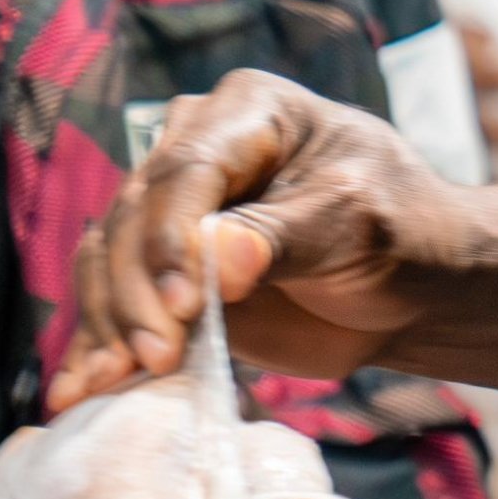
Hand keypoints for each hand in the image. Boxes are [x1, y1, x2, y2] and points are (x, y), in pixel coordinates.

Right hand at [51, 68, 463, 410]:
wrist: (413, 289)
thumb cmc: (402, 234)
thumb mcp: (359, 223)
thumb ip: (283, 238)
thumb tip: (217, 258)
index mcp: (251, 111)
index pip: (187, 170)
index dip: (172, 238)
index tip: (182, 304)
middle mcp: (195, 148)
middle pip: (134, 217)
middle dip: (136, 292)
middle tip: (151, 355)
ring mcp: (171, 211)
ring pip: (107, 260)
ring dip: (107, 323)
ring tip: (111, 379)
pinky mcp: (161, 271)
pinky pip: (113, 300)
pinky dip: (100, 344)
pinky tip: (84, 387)